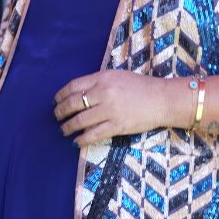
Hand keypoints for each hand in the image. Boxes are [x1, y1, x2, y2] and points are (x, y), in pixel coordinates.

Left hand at [53, 71, 184, 146]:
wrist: (162, 99)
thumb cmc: (141, 87)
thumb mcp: (118, 77)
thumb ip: (100, 83)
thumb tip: (81, 94)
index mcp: (103, 78)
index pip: (74, 86)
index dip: (61, 95)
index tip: (56, 101)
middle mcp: (104, 93)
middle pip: (73, 103)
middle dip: (61, 111)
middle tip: (56, 117)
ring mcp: (110, 110)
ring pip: (80, 120)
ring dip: (68, 127)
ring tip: (63, 130)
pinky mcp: (117, 126)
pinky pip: (93, 134)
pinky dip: (82, 139)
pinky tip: (76, 142)